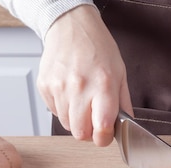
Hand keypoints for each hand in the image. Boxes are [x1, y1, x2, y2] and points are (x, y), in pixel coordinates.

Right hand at [38, 5, 132, 145]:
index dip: (104, 138)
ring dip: (76, 120)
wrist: (71, 26)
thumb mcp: (120, 74)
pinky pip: (55, 112)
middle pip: (80, 133)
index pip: (101, 128)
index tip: (106, 135)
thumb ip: (124, 103)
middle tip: (94, 122)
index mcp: (103, 86)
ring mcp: (58, 87)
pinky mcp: (44, 86)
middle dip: (89, 133)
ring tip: (82, 102)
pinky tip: (71, 93)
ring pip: (66, 124)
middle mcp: (79, 88)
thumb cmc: (98, 48)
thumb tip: (126, 126)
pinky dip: (64, 109)